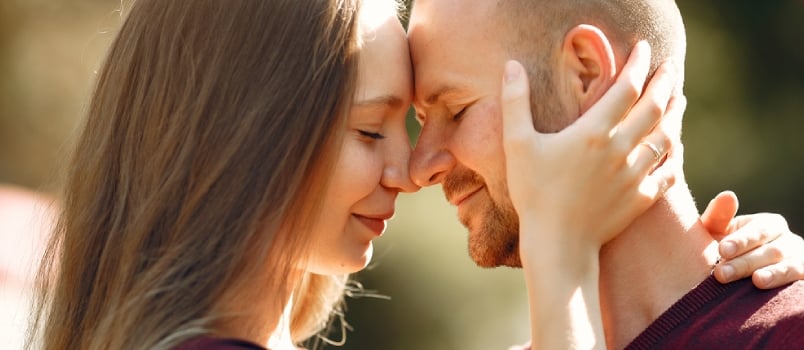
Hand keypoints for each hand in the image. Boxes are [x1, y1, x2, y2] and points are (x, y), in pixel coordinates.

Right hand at [503, 41, 679, 251]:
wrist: (558, 243)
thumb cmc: (534, 193)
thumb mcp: (517, 144)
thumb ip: (516, 102)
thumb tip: (512, 66)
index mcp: (594, 132)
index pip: (626, 87)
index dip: (638, 64)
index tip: (644, 48)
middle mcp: (621, 149)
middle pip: (654, 107)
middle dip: (665, 82)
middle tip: (670, 67)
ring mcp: (635, 175)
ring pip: (666, 137)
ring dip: (675, 114)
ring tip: (680, 99)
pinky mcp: (642, 198)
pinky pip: (668, 171)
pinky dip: (675, 154)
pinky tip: (675, 147)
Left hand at [700, 190, 803, 288]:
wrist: (739, 280)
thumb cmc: (725, 251)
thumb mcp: (718, 234)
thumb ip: (718, 218)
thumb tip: (728, 195)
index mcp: (768, 225)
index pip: (759, 230)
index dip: (742, 240)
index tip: (722, 250)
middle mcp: (789, 242)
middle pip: (773, 251)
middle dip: (746, 262)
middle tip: (721, 274)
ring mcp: (800, 262)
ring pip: (791, 267)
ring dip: (773, 275)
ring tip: (756, 281)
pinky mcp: (803, 280)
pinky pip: (801, 284)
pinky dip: (789, 286)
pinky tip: (776, 293)